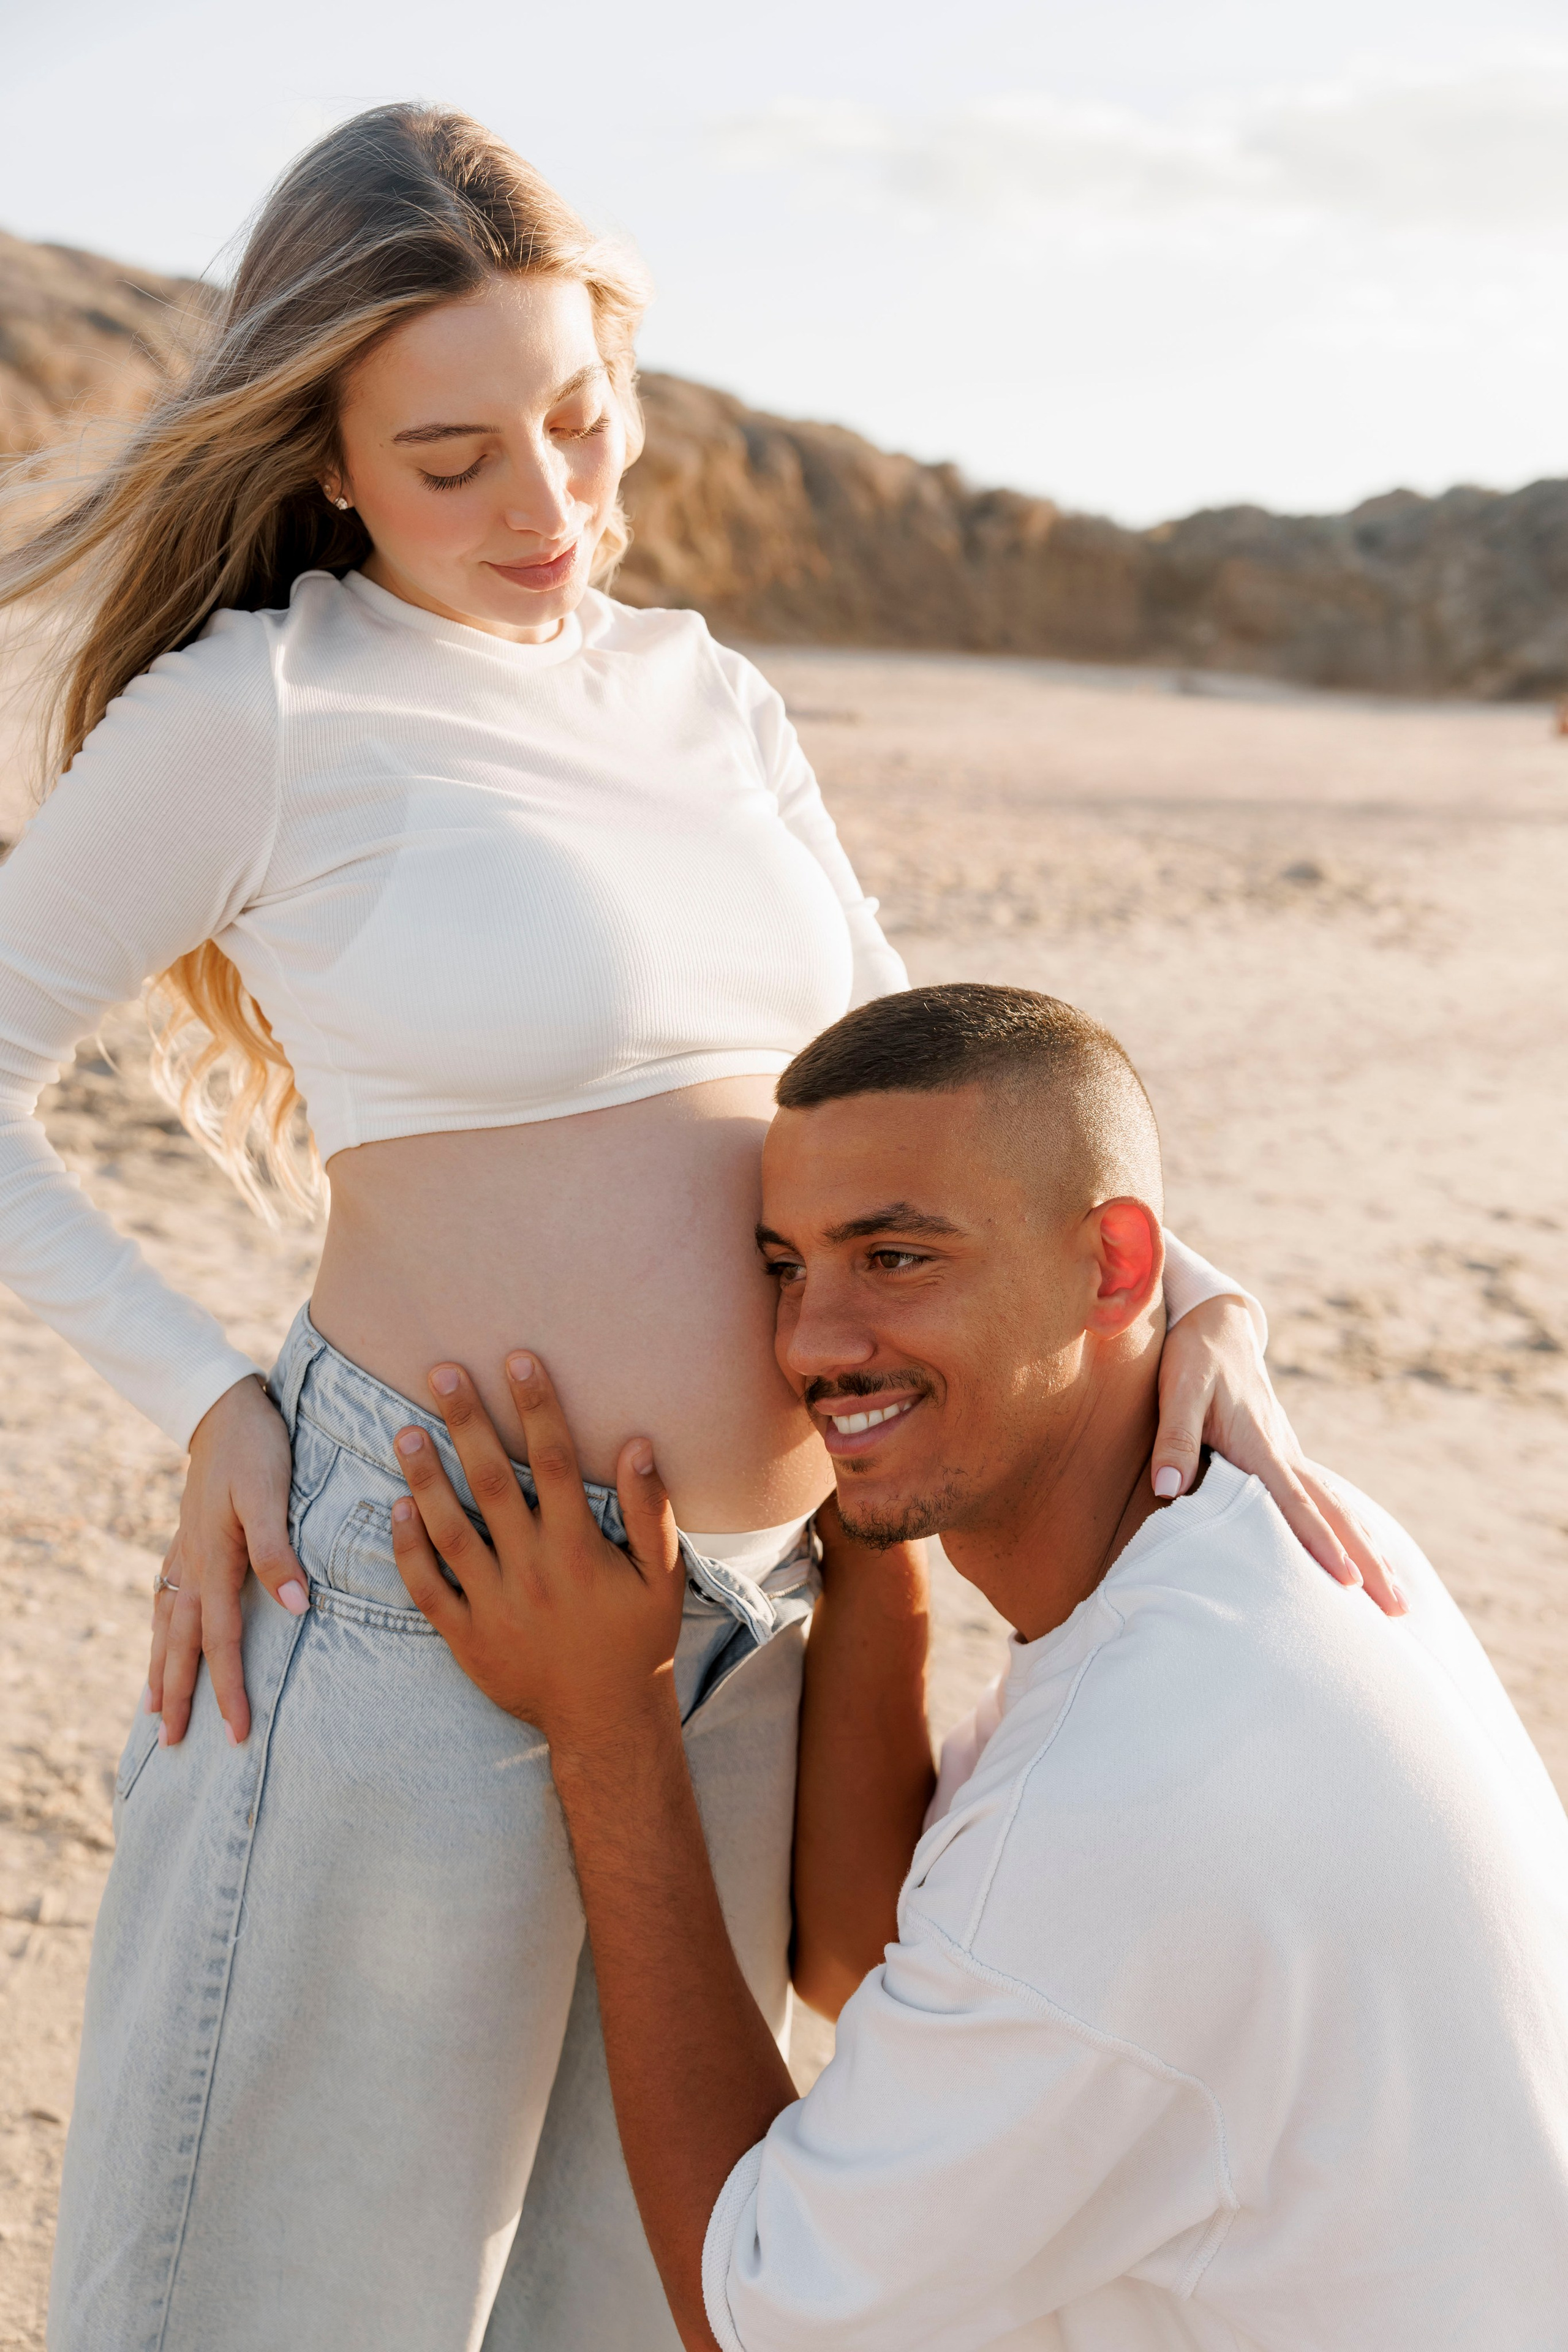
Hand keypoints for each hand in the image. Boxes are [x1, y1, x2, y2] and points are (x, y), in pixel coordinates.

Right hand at [149, 1374, 308, 1746]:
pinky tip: (158, 1639)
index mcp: (216, 1561)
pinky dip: (159, 1628)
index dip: (229, 1689)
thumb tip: (296, 1608)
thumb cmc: (257, 1448)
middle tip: (174, 1746)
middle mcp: (192, 1564)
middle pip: (182, 1644)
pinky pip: (165, 1597)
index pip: (221, 1640)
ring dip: (160, 1669)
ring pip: (166, 1624)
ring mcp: (184, 1551)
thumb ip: (280, 1551)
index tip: (236, 1734)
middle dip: (180, 1696)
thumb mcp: (272, 1494)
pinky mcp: (187, 1537)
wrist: (224, 1406)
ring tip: (153, 1709)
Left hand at [390, 1351, 684, 1748]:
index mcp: (578, 1547)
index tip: (517, 1359)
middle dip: (466, 1422)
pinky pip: (428, 1587)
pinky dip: (409, 1549)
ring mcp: (494, 1604)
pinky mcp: (467, 1636)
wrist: (603, 1719)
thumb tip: (638, 1444)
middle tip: (441, 1371)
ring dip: (425, 1477)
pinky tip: (396, 1509)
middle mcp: (532, 1569)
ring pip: (450, 1529)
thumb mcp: (663, 1575)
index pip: (553, 1460)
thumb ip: (651, 1510)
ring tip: (404, 1431)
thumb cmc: (638, 1638)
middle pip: (492, 1481)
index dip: (536, 1406)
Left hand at [1152, 1297, 1404, 1615]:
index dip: (1321, 1543)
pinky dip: (1353, 1528)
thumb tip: (1169, 1487)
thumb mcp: (1177, 1391)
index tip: (1349, 1581)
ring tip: (1398, 1598)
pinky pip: (1327, 1499)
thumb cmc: (1194, 1360)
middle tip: (1400, 1609)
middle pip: (1336, 1515)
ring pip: (1340, 1509)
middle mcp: (1286, 1455)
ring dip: (1371, 1551)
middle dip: (1370, 1562)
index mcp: (1261, 1446)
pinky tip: (1367, 1551)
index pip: (1296, 1504)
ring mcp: (1291, 1456)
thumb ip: (1175, 1438)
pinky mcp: (1286, 1456)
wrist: (1218, 1326)